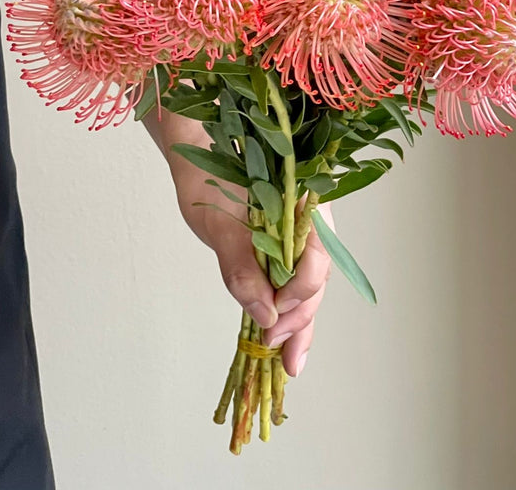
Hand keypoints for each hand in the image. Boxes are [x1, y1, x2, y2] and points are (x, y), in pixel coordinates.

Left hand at [157, 114, 332, 377]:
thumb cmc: (207, 177)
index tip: (274, 316)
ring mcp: (299, 235)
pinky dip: (288, 311)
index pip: (317, 259)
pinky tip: (285, 342)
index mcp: (304, 204)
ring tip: (287, 360)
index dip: (299, 293)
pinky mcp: (283, 247)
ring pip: (307, 285)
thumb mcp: (218, 222)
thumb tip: (264, 313)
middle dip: (300, 319)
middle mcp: (310, 221)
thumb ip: (241, 264)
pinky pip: (291, 281)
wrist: (197, 154)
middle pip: (317, 278)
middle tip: (279, 354)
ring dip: (298, 323)